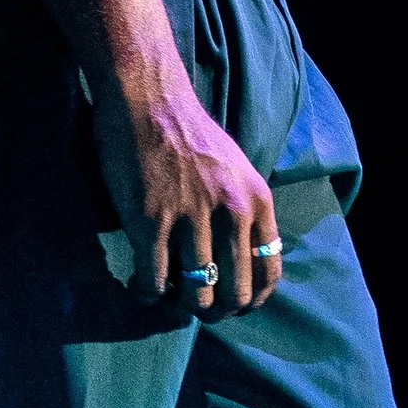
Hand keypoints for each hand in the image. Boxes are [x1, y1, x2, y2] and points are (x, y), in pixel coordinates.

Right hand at [93, 58, 279, 308]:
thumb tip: (245, 258)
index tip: (234, 306)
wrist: (149, 97)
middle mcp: (231, 212)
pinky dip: (145, 294)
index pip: (268, 272)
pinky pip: (154, 279)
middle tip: (196, 307)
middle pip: (233, 292)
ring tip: (165, 298)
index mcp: (257, 201)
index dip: (251, 300)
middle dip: (215, 311)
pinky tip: (138, 289)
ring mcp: (192, 216)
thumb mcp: (237, 170)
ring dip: (178, 306)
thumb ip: (246, 211)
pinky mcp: (151, 218)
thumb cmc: (190, 132)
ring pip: (195, 293)